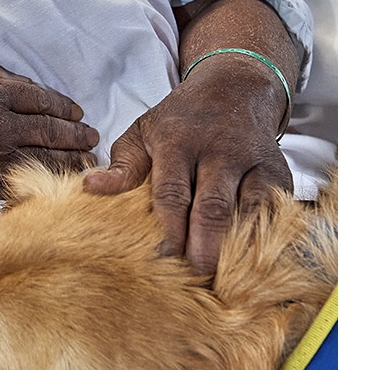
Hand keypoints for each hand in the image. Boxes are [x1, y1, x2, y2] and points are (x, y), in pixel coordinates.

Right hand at [0, 49, 99, 204]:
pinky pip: (14, 187)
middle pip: (52, 133)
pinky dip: (36, 187)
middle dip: (78, 137)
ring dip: (68, 165)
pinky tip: (50, 188)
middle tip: (93, 140)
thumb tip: (18, 82)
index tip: (79, 113)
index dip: (66, 107)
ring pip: (42, 164)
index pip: (44, 100)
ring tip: (84, 166)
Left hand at [84, 59, 292, 279]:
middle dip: (203, 249)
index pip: (172, 194)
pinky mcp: (279, 172)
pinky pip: (274, 210)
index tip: (160, 264)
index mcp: (179, 141)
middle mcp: (220, 149)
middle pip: (213, 208)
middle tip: (194, 282)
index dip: (168, 233)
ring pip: (250, 211)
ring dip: (236, 249)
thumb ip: (122, 165)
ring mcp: (253, 161)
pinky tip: (250, 262)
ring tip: (223, 281)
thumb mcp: (144, 132)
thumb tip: (91, 188)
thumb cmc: (182, 120)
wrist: (235, 87)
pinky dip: (263, 237)